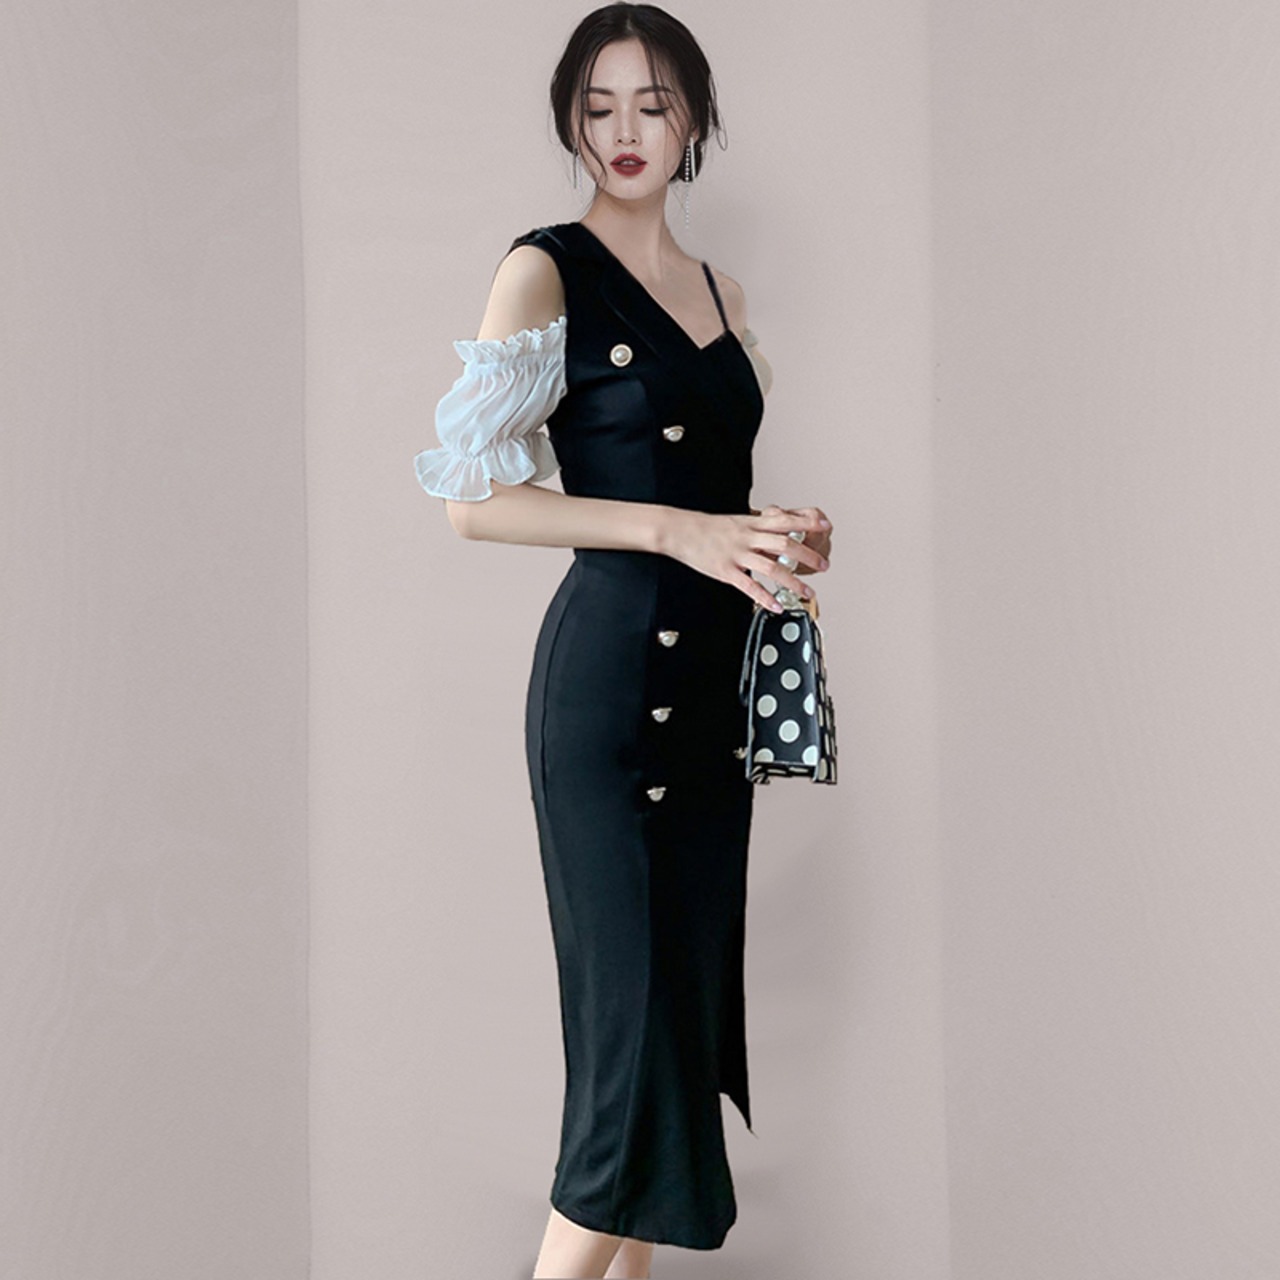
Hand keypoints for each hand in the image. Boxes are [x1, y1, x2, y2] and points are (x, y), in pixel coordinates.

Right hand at [660, 504, 830, 611]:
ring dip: (792, 581)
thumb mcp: (737, 522)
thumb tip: (778, 537)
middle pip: (785, 544)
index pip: (786, 520)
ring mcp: (738, 554)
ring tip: (806, 593)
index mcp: (752, 524)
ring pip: (772, 567)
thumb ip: (758, 530)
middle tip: (823, 565)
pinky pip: (749, 586)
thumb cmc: (707, 528)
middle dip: (808, 556)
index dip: (808, 523)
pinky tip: (776, 606)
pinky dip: (764, 597)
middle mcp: (748, 537)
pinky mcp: (726, 570)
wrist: (680, 530)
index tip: (826, 527)